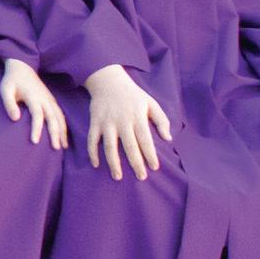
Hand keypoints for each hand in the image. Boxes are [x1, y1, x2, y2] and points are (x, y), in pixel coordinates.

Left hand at [1, 58, 67, 149]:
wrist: (23, 67)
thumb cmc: (12, 81)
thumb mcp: (5, 90)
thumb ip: (9, 104)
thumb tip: (15, 119)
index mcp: (33, 96)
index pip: (37, 115)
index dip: (37, 128)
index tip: (35, 141)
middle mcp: (45, 99)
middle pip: (53, 118)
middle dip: (55, 133)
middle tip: (56, 148)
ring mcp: (50, 99)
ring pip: (60, 117)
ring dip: (62, 131)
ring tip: (63, 146)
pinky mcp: (52, 101)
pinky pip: (60, 114)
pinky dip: (63, 126)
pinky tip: (63, 136)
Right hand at [84, 63, 170, 179]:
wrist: (108, 81)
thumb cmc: (133, 95)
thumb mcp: (151, 103)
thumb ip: (161, 120)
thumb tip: (167, 139)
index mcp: (137, 117)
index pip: (145, 140)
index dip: (150, 155)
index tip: (155, 168)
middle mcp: (122, 121)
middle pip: (129, 146)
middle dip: (135, 163)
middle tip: (141, 177)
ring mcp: (106, 123)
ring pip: (109, 146)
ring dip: (113, 163)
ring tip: (118, 177)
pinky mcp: (95, 122)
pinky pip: (92, 140)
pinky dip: (92, 153)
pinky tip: (96, 164)